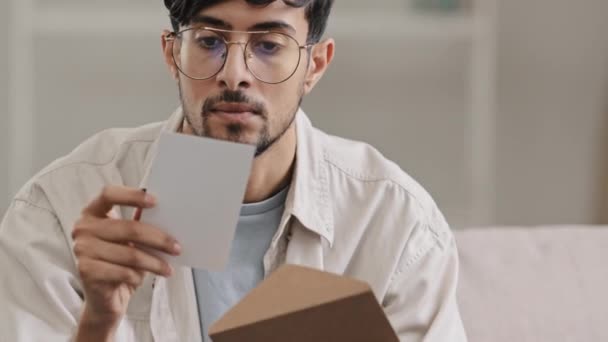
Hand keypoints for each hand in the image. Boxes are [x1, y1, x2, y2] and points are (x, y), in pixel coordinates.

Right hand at [71, 186, 180, 339]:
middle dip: (159, 239)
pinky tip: (142, 279)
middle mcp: (84, 228)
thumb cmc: (119, 262)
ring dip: (154, 263)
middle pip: (130, 228)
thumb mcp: (128, 240)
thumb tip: (167, 214)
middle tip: (176, 248)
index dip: (132, 195)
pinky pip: (123, 272)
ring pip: (131, 254)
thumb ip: (138, 223)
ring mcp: (82, 249)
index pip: (109, 194)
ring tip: (167, 268)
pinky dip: (138, 277)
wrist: (103, 297)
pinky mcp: (86, 271)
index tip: (155, 201)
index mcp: (93, 212)